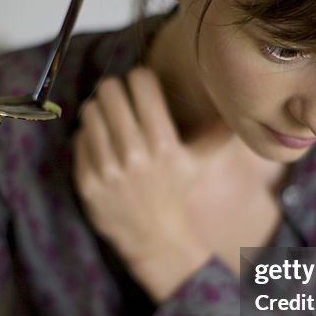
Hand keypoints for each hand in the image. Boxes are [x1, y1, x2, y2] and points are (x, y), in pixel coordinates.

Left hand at [73, 66, 211, 301]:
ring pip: (90, 111)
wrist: (154, 238)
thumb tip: (237, 110)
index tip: (140, 84)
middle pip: (110, 91)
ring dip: (98, 109)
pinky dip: (88, 136)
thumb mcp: (198, 163)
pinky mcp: (88, 182)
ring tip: (107, 117)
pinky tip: (100, 143)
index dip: (140, 78)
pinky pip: (79, 138)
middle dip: (115, 89)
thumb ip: (216, 134)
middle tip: (119, 96)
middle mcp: (135, 155)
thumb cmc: (175, 192)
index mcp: (164, 144)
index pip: (142, 84)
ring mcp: (108, 170)